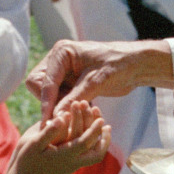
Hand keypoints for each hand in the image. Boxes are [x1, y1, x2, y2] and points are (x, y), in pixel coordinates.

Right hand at [13, 99, 109, 173]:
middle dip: (104, 139)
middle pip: (96, 154)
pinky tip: (91, 134)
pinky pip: (88, 156)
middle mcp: (72, 163)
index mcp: (64, 156)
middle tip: (105, 123)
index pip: (85, 143)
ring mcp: (72, 166)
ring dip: (101, 141)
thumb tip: (61, 117)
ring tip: (104, 127)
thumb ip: (48, 131)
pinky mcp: (70, 167)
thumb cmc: (26, 162)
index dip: (94, 131)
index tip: (101, 119)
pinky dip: (94, 144)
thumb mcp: (32, 144)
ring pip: (94, 156)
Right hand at [27, 38, 173, 119]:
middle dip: (49, 102)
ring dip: (58, 106)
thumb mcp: (97, 81)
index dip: (46, 102)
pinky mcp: (69, 81)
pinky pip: (58, 97)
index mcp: (62, 52)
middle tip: (68, 114)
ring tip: (77, 114)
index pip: (44, 81)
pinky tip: (79, 114)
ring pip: (46, 94)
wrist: (136, 65)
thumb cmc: (119, 66)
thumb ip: (75, 97)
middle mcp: (58, 60)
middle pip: (37, 85)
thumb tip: (56, 115)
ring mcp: (62, 71)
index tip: (49, 122)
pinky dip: (65, 107)